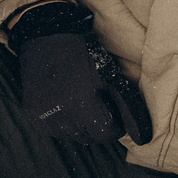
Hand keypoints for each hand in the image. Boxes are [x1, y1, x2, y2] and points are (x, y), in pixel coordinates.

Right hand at [8, 2, 151, 145]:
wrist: (46, 39)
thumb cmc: (82, 54)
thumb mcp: (109, 76)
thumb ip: (127, 107)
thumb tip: (143, 138)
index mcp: (83, 104)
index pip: (106, 134)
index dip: (115, 126)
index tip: (114, 114)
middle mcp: (62, 115)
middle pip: (89, 137)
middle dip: (98, 125)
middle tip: (98, 105)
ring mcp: (44, 117)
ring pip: (72, 136)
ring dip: (80, 125)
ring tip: (81, 103)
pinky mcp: (33, 115)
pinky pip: (54, 131)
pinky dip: (62, 123)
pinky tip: (64, 104)